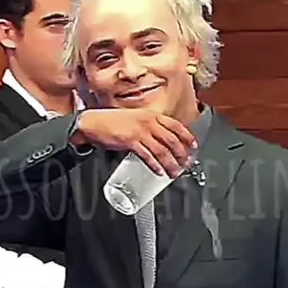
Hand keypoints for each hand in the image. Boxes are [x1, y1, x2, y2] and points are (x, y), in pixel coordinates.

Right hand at [74, 109, 196, 176]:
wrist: (93, 122)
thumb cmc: (113, 121)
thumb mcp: (136, 118)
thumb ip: (149, 126)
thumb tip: (161, 139)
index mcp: (151, 115)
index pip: (175, 125)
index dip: (187, 137)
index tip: (193, 146)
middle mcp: (148, 121)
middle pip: (171, 139)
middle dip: (181, 154)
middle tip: (185, 164)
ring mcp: (140, 131)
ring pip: (161, 149)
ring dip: (170, 163)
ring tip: (174, 172)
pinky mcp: (130, 141)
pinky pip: (147, 155)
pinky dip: (155, 165)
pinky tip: (159, 171)